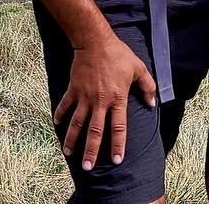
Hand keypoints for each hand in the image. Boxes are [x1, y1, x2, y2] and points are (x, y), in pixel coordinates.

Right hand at [55, 34, 156, 169]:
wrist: (94, 41)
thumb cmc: (118, 54)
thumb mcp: (138, 68)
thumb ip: (147, 86)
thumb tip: (152, 103)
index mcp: (117, 98)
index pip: (118, 127)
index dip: (118, 144)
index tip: (117, 160)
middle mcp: (100, 101)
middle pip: (95, 131)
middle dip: (91, 150)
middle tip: (88, 167)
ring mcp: (84, 96)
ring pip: (77, 122)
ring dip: (73, 139)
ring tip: (68, 153)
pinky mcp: (73, 89)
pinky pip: (65, 105)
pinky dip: (60, 114)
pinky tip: (56, 124)